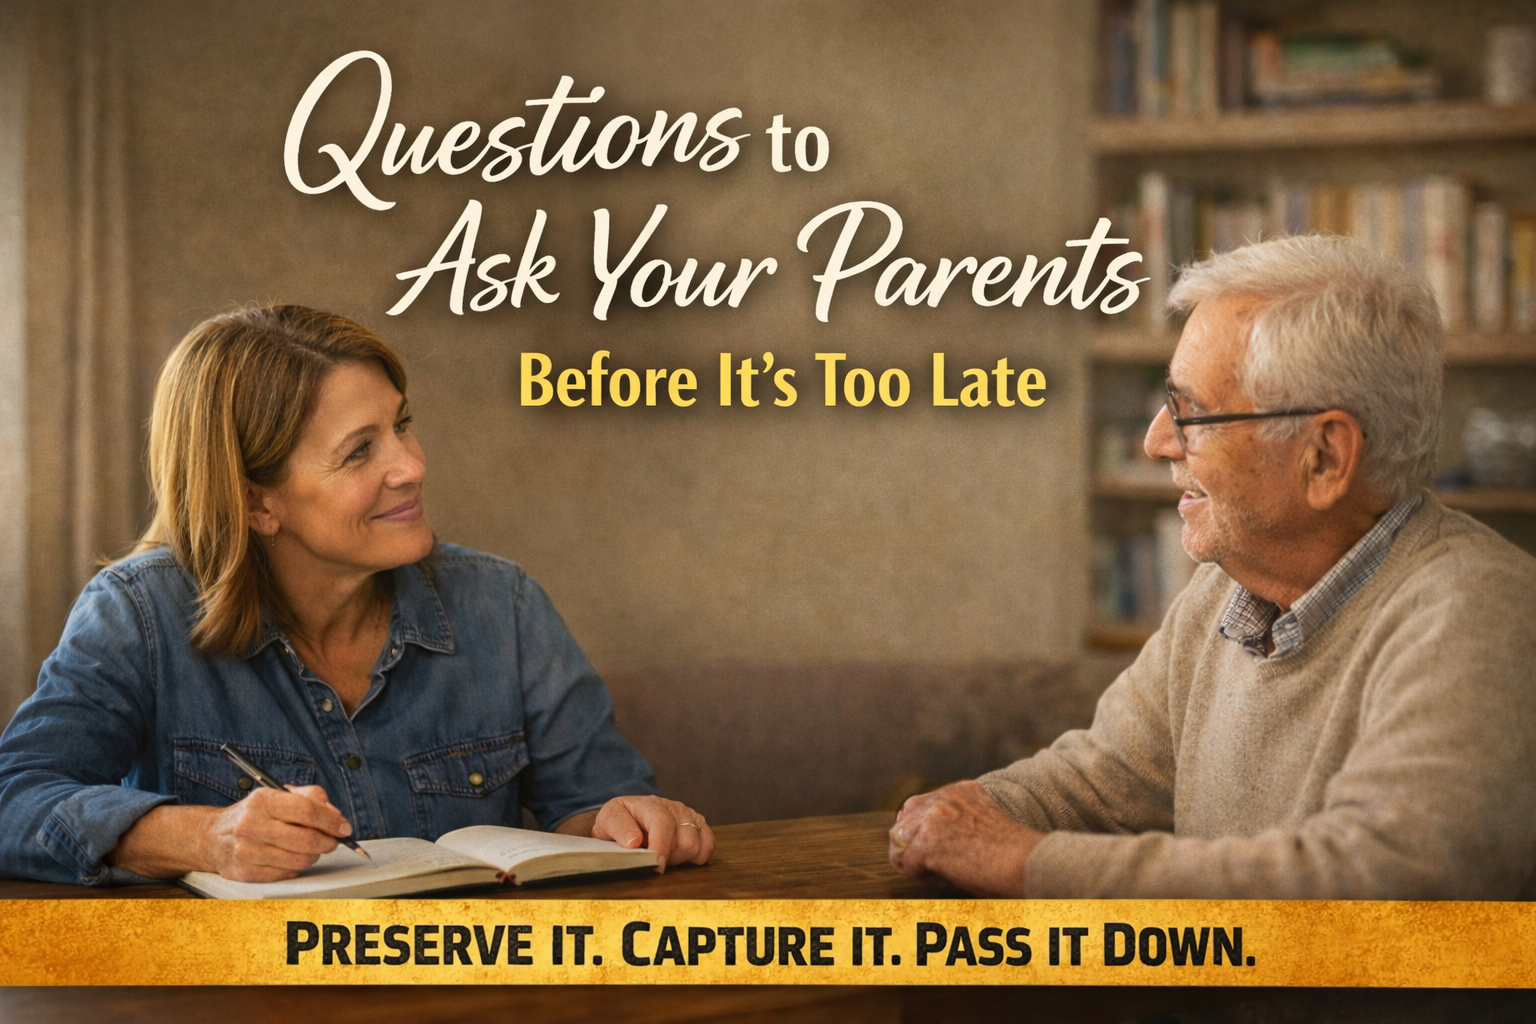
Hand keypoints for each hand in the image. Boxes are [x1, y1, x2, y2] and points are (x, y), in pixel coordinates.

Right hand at [198, 785, 352, 881]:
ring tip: (311, 848)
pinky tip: (291, 857)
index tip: (344, 828)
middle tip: (333, 841)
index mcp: (263, 800)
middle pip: (306, 840)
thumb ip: (312, 797)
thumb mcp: (279, 794)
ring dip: (314, 856)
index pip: (307, 811)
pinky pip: (286, 874)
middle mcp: (252, 825)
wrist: (214, 837)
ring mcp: (247, 851)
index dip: (331, 821)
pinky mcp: (245, 873)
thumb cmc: (256, 814)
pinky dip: (296, 867)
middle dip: (328, 842)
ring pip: (299, 861)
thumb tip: (335, 815)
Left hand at [583, 795, 714, 871]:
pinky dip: (695, 857)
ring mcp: (689, 816)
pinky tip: (678, 855)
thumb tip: (633, 842)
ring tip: (663, 855)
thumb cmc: (619, 821)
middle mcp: (674, 808)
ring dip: (680, 859)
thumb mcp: (607, 820)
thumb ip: (617, 828)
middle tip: (652, 860)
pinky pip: (708, 847)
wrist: (630, 817)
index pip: (662, 823)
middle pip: (685, 840)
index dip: (661, 846)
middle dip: (669, 858)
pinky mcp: (700, 826)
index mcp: (650, 804)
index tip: (657, 865)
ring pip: (697, 846)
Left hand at [888, 780, 1043, 895]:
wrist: (1026, 863)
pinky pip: (905, 862)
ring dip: (915, 862)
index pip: (918, 807)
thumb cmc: (1013, 855)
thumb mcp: (984, 823)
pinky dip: (920, 875)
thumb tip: (924, 844)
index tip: (941, 853)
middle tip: (939, 867)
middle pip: (903, 822)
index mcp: (959, 791)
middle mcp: (943, 797)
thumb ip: (957, 822)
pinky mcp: (926, 840)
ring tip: (942, 873)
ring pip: (899, 842)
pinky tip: (945, 877)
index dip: (922, 834)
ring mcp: (932, 816)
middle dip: (913, 847)